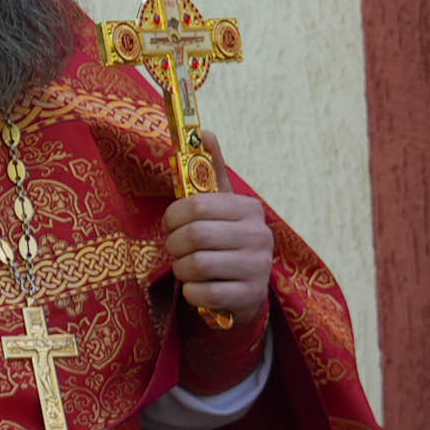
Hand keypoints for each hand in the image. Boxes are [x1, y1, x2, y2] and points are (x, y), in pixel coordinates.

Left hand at [163, 132, 272, 321]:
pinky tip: (198, 288)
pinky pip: (205, 294)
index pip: (197, 205)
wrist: (243, 290)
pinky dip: (191, 293)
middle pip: (195, 236)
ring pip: (197, 265)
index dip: (172, 216)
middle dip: (174, 245)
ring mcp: (259, 268)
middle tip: (174, 249)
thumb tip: (204, 132)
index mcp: (248, 208)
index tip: (168, 224)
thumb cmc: (221, 241)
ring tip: (186, 267)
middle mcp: (260, 236)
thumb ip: (209, 171)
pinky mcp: (252, 297)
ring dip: (181, 269)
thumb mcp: (217, 206)